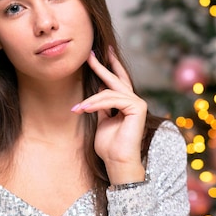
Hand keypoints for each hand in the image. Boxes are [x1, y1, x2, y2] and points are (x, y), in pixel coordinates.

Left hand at [71, 47, 146, 184]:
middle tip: (90, 54)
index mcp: (126, 104)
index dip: (108, 67)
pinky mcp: (137, 107)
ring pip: (110, 92)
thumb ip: (101, 106)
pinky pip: (113, 99)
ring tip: (78, 109)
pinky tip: (85, 109)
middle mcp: (134, 101)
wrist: (117, 162)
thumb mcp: (101, 121)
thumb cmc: (109, 146)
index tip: (97, 55)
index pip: (117, 81)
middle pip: (117, 79)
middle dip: (102, 66)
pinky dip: (97, 103)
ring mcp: (137, 103)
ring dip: (91, 100)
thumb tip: (94, 93)